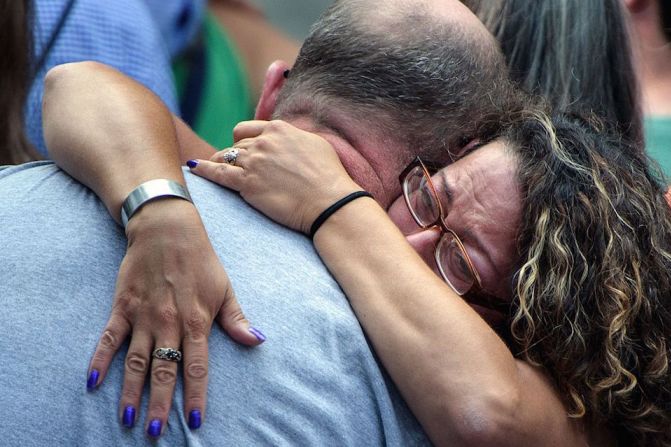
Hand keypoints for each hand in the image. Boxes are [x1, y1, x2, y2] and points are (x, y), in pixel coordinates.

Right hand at [85, 199, 264, 435]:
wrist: (168, 229)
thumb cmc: (201, 260)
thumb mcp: (225, 288)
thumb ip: (237, 320)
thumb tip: (257, 341)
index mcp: (197, 321)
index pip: (197, 368)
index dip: (196, 396)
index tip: (194, 422)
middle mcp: (169, 323)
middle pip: (164, 370)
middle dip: (161, 404)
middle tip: (155, 433)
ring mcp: (144, 316)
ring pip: (135, 361)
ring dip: (130, 391)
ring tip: (126, 419)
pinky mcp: (123, 307)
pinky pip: (109, 338)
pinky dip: (100, 360)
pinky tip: (93, 383)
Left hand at [188, 120, 360, 233]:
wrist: (329, 202)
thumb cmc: (330, 176)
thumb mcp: (315, 145)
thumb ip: (295, 139)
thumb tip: (288, 141)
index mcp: (279, 129)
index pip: (249, 130)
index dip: (243, 140)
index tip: (241, 148)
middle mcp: (263, 142)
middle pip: (236, 145)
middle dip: (233, 155)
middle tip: (232, 166)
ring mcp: (253, 162)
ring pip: (225, 157)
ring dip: (217, 162)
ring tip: (209, 167)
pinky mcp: (247, 184)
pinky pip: (217, 173)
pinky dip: (202, 169)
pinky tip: (192, 168)